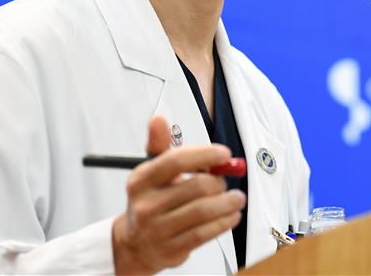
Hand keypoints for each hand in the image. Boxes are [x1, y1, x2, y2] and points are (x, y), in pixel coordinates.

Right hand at [112, 116, 245, 274]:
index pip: (175, 160)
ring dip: (227, 202)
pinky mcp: (171, 250)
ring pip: (203, 211)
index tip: (224, 154)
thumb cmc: (149, 200)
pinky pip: (205, 234)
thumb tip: (158, 120)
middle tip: (226, 180)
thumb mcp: (150, 170)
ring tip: (236, 198)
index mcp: (141, 179)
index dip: (204, 155)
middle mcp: (146, 205)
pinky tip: (231, 215)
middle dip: (218, 182)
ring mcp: (158, 230)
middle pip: (195, 187)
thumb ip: (161, 145)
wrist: (135, 243)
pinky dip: (224, 222)